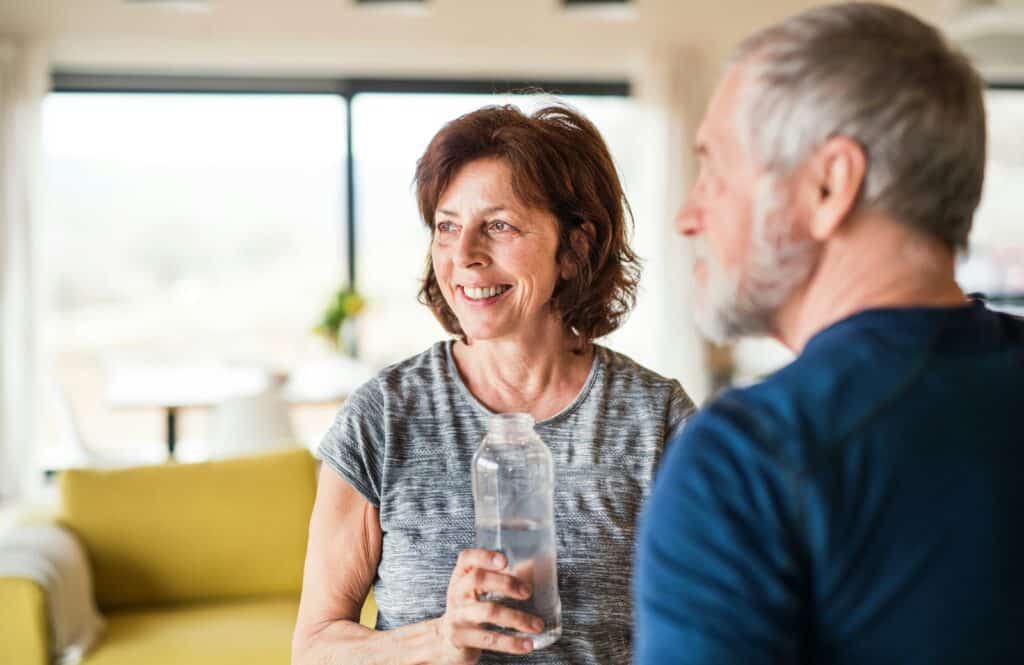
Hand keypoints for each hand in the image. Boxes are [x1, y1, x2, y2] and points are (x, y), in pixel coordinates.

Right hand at [433, 549, 543, 663]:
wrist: (446, 641)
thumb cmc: (470, 610)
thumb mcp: (476, 592)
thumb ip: (498, 579)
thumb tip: (536, 568)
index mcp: (461, 577)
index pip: (467, 558)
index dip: (485, 556)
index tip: (505, 561)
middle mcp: (457, 593)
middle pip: (477, 579)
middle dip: (506, 583)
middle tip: (527, 592)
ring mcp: (457, 615)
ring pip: (488, 611)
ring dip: (517, 618)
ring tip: (537, 624)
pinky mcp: (460, 637)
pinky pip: (489, 639)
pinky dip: (511, 642)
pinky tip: (527, 645)